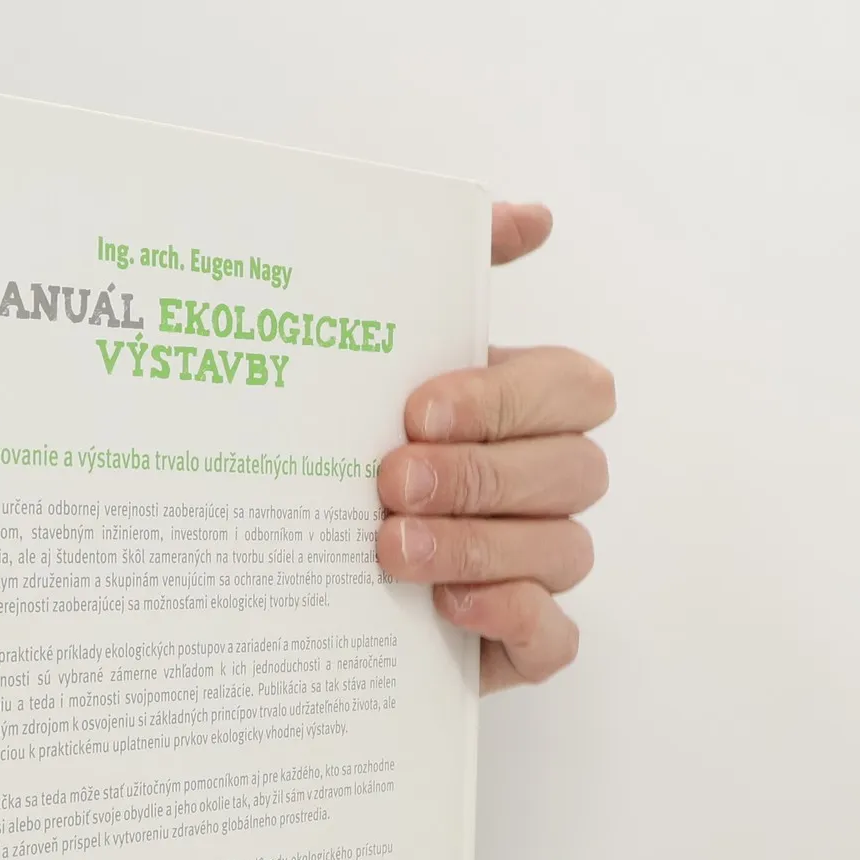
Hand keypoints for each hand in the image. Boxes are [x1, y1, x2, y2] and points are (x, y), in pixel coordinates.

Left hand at [375, 203, 613, 691]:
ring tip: (391, 548)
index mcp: (527, 411)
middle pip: (573, 472)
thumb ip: (457, 275)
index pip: (575, 390)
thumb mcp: (383, 361)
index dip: (508, 399)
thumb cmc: (349, 452)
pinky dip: (510, 618)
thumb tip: (533, 215)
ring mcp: (541, 568)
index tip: (418, 409)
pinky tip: (447, 609)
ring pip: (562, 552)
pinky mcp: (520, 644)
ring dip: (477, 546)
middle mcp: (547, 487)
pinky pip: (555, 638)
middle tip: (391, 481)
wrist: (284, 568)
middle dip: (481, 476)